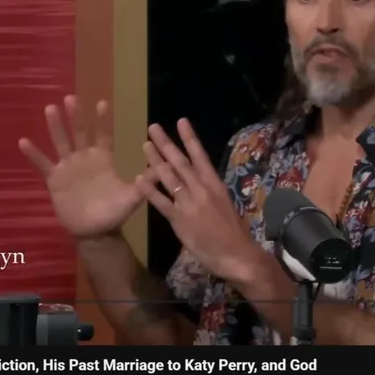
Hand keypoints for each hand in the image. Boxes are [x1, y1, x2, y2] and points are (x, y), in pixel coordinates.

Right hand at [18, 96, 142, 239]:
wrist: (95, 231)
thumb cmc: (114, 212)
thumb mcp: (132, 196)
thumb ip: (145, 182)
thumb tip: (162, 167)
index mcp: (103, 159)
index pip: (103, 135)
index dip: (102, 120)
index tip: (102, 102)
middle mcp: (84, 158)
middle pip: (80, 133)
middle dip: (76, 116)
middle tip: (71, 97)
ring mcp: (68, 167)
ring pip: (61, 142)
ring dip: (56, 126)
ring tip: (50, 109)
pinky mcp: (54, 179)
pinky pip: (43, 164)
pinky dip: (34, 154)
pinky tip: (24, 141)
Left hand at [135, 119, 261, 282]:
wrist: (235, 253)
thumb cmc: (232, 231)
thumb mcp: (224, 203)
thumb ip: (209, 191)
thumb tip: (199, 179)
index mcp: (214, 184)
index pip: (200, 156)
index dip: (189, 138)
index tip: (181, 121)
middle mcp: (201, 189)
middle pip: (180, 162)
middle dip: (165, 143)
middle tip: (153, 128)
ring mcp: (189, 203)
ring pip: (169, 177)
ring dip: (155, 161)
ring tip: (145, 146)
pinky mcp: (179, 220)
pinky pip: (161, 202)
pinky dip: (150, 190)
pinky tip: (139, 180)